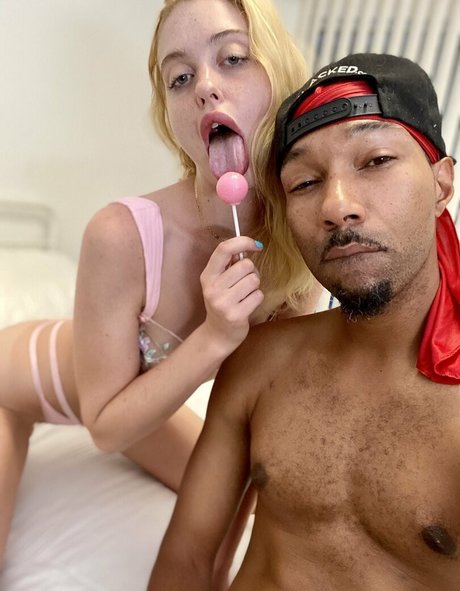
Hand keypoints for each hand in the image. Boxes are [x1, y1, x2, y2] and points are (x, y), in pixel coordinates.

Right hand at [200, 236, 263, 352]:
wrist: (217, 335)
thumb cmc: (223, 303)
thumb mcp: (218, 282)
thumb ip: (229, 264)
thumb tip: (248, 245)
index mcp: (207, 276)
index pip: (224, 249)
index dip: (243, 242)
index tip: (256, 245)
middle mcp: (212, 288)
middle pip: (245, 265)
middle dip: (252, 271)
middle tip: (246, 282)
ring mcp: (223, 303)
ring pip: (254, 280)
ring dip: (255, 287)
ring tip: (245, 295)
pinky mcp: (236, 315)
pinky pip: (258, 296)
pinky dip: (257, 298)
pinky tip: (247, 305)